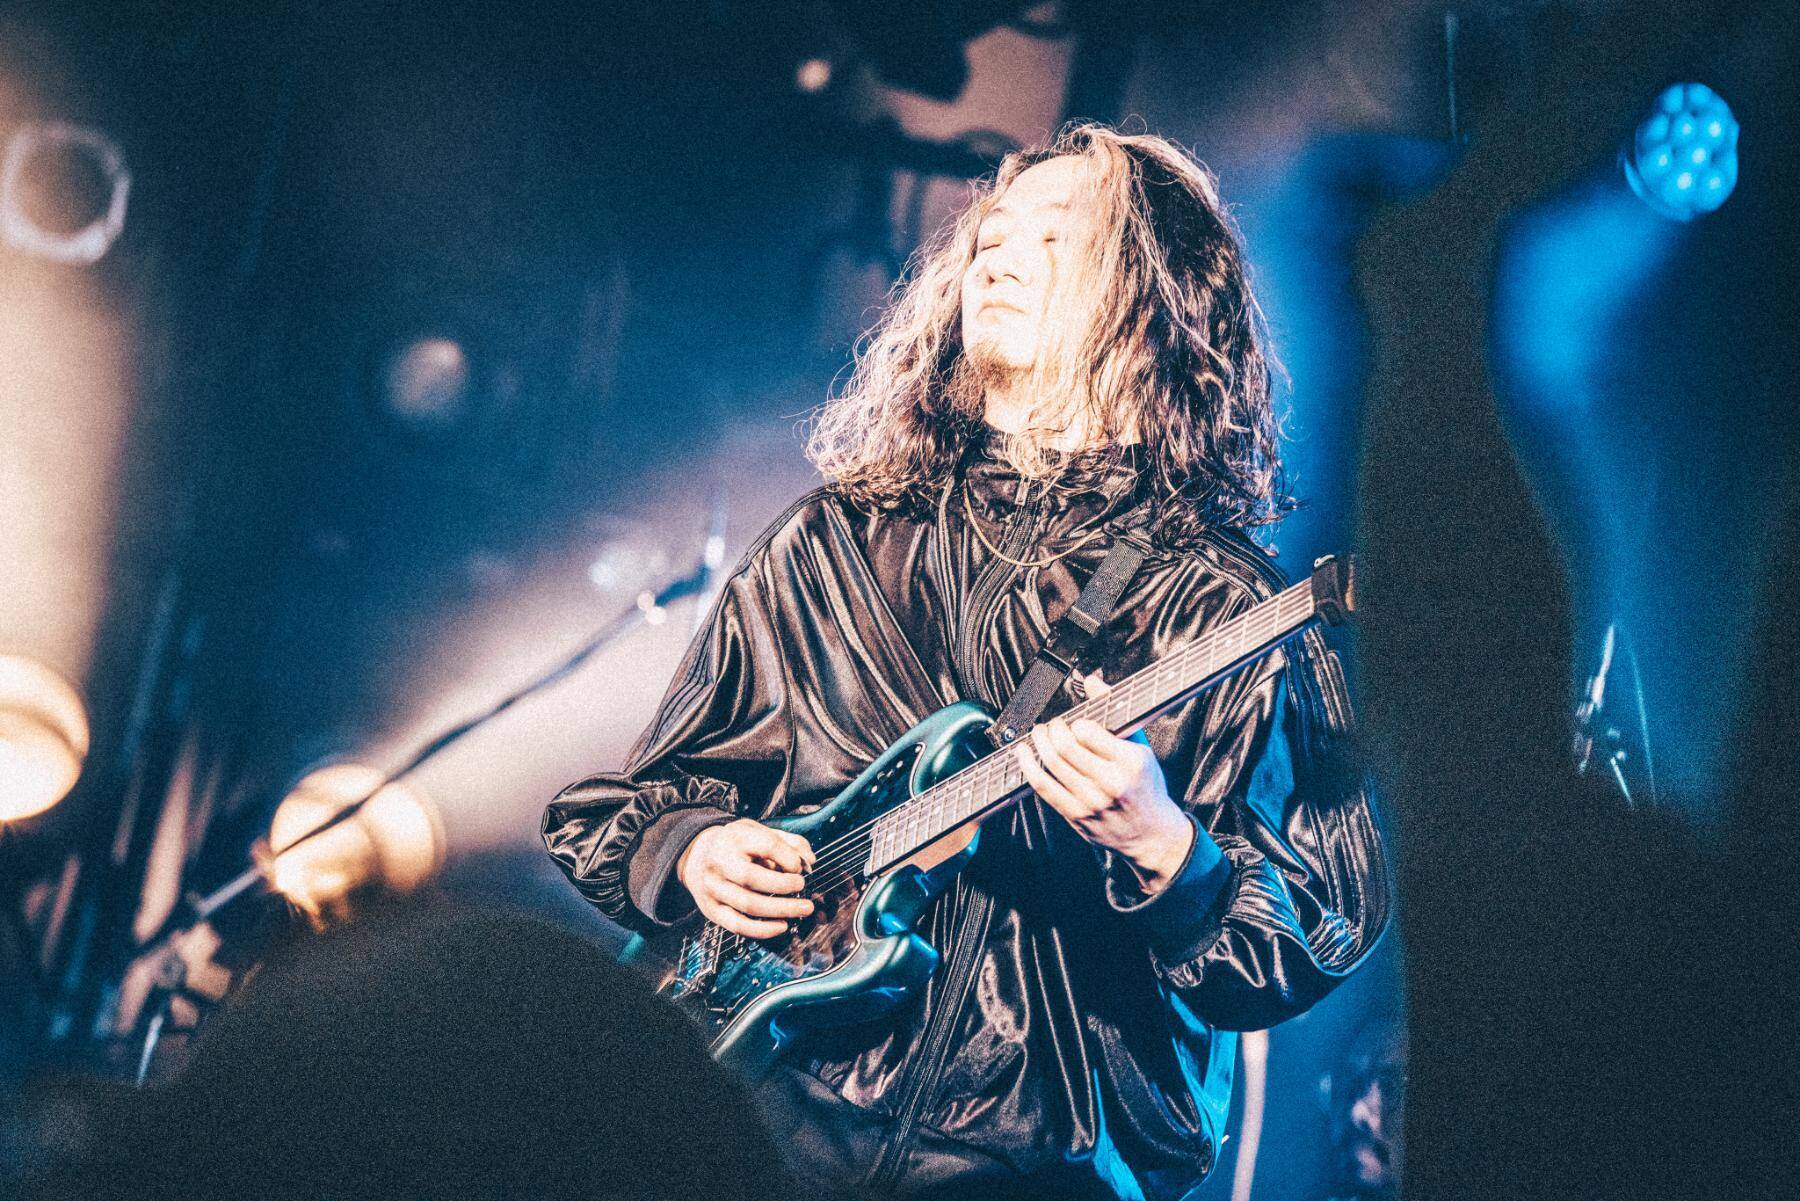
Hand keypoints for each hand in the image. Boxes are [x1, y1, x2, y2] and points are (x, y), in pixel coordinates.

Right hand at [676, 818, 814, 938]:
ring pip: (748, 905)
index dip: (789, 858)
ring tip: (802, 909)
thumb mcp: (759, 831)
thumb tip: (809, 861)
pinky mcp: (711, 910)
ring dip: (780, 910)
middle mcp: (720, 862)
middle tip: (804, 889)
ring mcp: (713, 888)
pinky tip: (781, 926)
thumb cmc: (735, 844)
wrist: (696, 855)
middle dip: (785, 886)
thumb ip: (788, 842)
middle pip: (753, 878)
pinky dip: (763, 930)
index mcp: (735, 838)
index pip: (767, 846)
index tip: (799, 867)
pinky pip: (738, 925)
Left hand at [1015, 676, 1193, 891]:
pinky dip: (1028, 766)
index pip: (1088, 731)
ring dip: (1038, 743)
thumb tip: (1091, 680)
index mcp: (1130, 762)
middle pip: (1065, 747)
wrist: (1151, 834)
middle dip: (1052, 729)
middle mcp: (1110, 783)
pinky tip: (1024, 753)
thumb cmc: (1147, 787)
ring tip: (1038, 734)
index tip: (1076, 722)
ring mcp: (1091, 802)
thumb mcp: (1142, 747)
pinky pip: (1043, 787)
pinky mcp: (1076, 815)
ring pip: (1051, 764)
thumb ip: (1116, 714)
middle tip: (1052, 725)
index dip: (1075, 723)